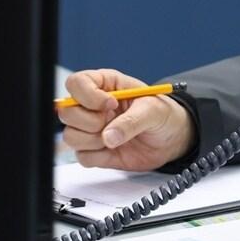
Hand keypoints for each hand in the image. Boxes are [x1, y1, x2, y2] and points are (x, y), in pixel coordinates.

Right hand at [61, 69, 195, 171]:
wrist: (173, 140)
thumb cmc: (163, 115)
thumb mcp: (153, 110)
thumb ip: (131, 122)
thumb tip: (108, 137)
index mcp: (105, 85)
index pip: (76, 83)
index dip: (87, 96)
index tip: (110, 105)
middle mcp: (92, 106)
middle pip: (67, 112)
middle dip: (90, 122)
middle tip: (112, 122)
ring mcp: (92, 129)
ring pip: (70, 136)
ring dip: (92, 141)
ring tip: (115, 138)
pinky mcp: (95, 151)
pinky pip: (82, 157)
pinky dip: (97, 157)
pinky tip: (114, 151)